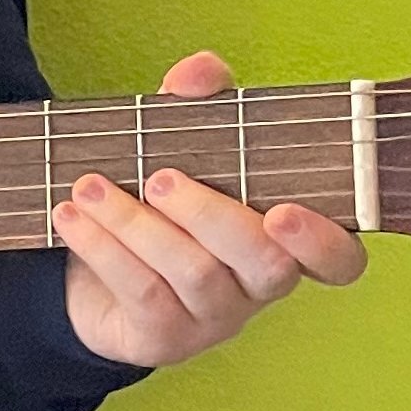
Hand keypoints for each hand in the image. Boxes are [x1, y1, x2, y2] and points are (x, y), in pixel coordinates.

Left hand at [55, 50, 368, 368]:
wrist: (89, 272)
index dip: (323, 243)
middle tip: (159, 179)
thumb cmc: (159, 204)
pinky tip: (71, 217)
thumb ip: (197, 106)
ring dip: (137, 226)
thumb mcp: (178, 146)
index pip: (339, 260)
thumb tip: (202, 70)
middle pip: (264, 264)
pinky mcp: (165, 339)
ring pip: (194, 275)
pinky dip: (104, 249)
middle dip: (212, 216)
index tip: (285, 212)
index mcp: (285, 242)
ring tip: (89, 188)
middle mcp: (260, 286)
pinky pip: (142, 295)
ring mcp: (215, 318)